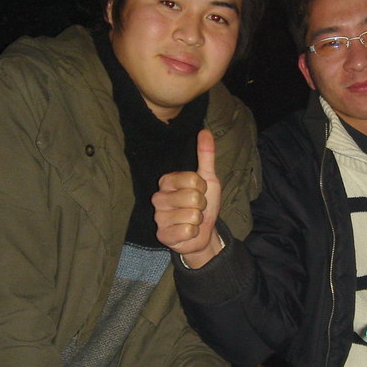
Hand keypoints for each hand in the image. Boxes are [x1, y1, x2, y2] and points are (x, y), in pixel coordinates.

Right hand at [153, 129, 221, 267]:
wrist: (203, 233)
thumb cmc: (203, 205)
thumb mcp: (208, 179)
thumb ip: (206, 155)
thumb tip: (205, 130)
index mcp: (167, 180)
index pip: (193, 179)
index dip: (203, 188)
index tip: (200, 192)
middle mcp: (158, 197)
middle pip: (193, 197)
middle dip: (202, 206)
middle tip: (196, 208)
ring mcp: (159, 217)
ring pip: (192, 215)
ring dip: (198, 220)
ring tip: (192, 220)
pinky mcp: (162, 235)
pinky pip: (187, 230)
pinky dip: (193, 233)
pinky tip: (187, 232)